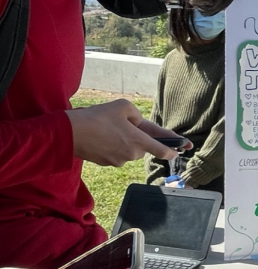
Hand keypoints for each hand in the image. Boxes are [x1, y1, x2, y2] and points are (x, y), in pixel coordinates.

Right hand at [66, 99, 191, 166]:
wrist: (70, 133)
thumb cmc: (97, 117)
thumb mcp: (122, 106)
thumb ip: (137, 114)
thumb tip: (138, 123)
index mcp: (138, 141)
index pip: (161, 150)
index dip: (171, 151)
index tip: (177, 152)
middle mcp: (130, 154)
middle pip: (142, 147)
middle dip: (139, 138)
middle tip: (124, 125)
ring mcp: (118, 161)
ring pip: (129, 150)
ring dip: (125, 141)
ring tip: (109, 129)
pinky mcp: (106, 163)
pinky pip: (116, 153)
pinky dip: (113, 146)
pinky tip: (102, 136)